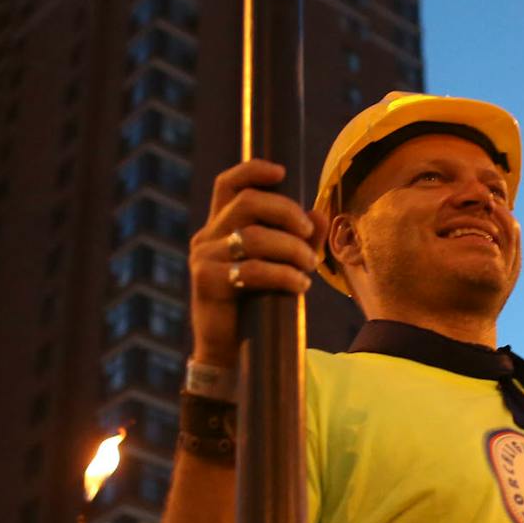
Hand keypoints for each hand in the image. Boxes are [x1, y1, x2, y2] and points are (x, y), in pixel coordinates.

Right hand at [188, 158, 317, 363]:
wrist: (230, 352)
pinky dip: (283, 275)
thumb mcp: (281, 265)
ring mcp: (203, 258)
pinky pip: (252, 269)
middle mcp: (207, 237)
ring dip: (291, 248)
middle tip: (309, 234)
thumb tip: (319, 214)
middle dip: (286, 212)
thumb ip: (300, 239)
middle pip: (248, 202)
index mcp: (220, 226)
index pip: (228, 185)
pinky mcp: (206, 282)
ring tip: (309, 266)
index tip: (282, 173)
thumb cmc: (257, 305)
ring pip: (253, 236)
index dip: (252, 170)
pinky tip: (300, 286)